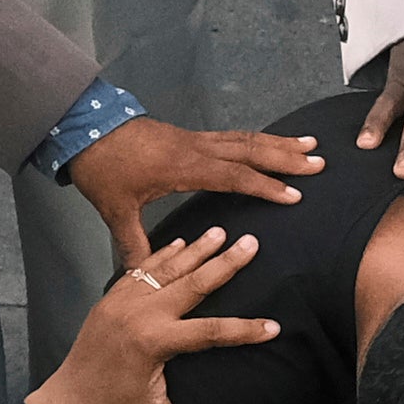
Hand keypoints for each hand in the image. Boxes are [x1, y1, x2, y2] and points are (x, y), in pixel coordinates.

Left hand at [27, 226, 276, 403]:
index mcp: (154, 343)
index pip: (212, 331)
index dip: (245, 331)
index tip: (273, 327)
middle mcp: (139, 315)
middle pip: (192, 283)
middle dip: (225, 263)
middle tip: (251, 243)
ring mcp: (122, 303)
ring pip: (166, 269)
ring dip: (195, 249)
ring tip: (220, 231)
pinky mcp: (110, 300)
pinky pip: (140, 270)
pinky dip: (162, 255)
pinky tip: (180, 242)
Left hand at [63, 113, 319, 265]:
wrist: (84, 128)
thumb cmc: (102, 169)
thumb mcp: (115, 210)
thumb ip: (133, 243)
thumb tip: (142, 276)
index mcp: (183, 167)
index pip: (233, 176)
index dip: (264, 185)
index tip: (294, 195)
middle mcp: (195, 149)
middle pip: (249, 150)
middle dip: (285, 157)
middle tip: (319, 161)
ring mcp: (193, 139)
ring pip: (244, 138)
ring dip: (277, 143)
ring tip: (308, 144)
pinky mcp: (188, 136)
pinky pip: (231, 135)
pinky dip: (256, 139)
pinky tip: (269, 143)